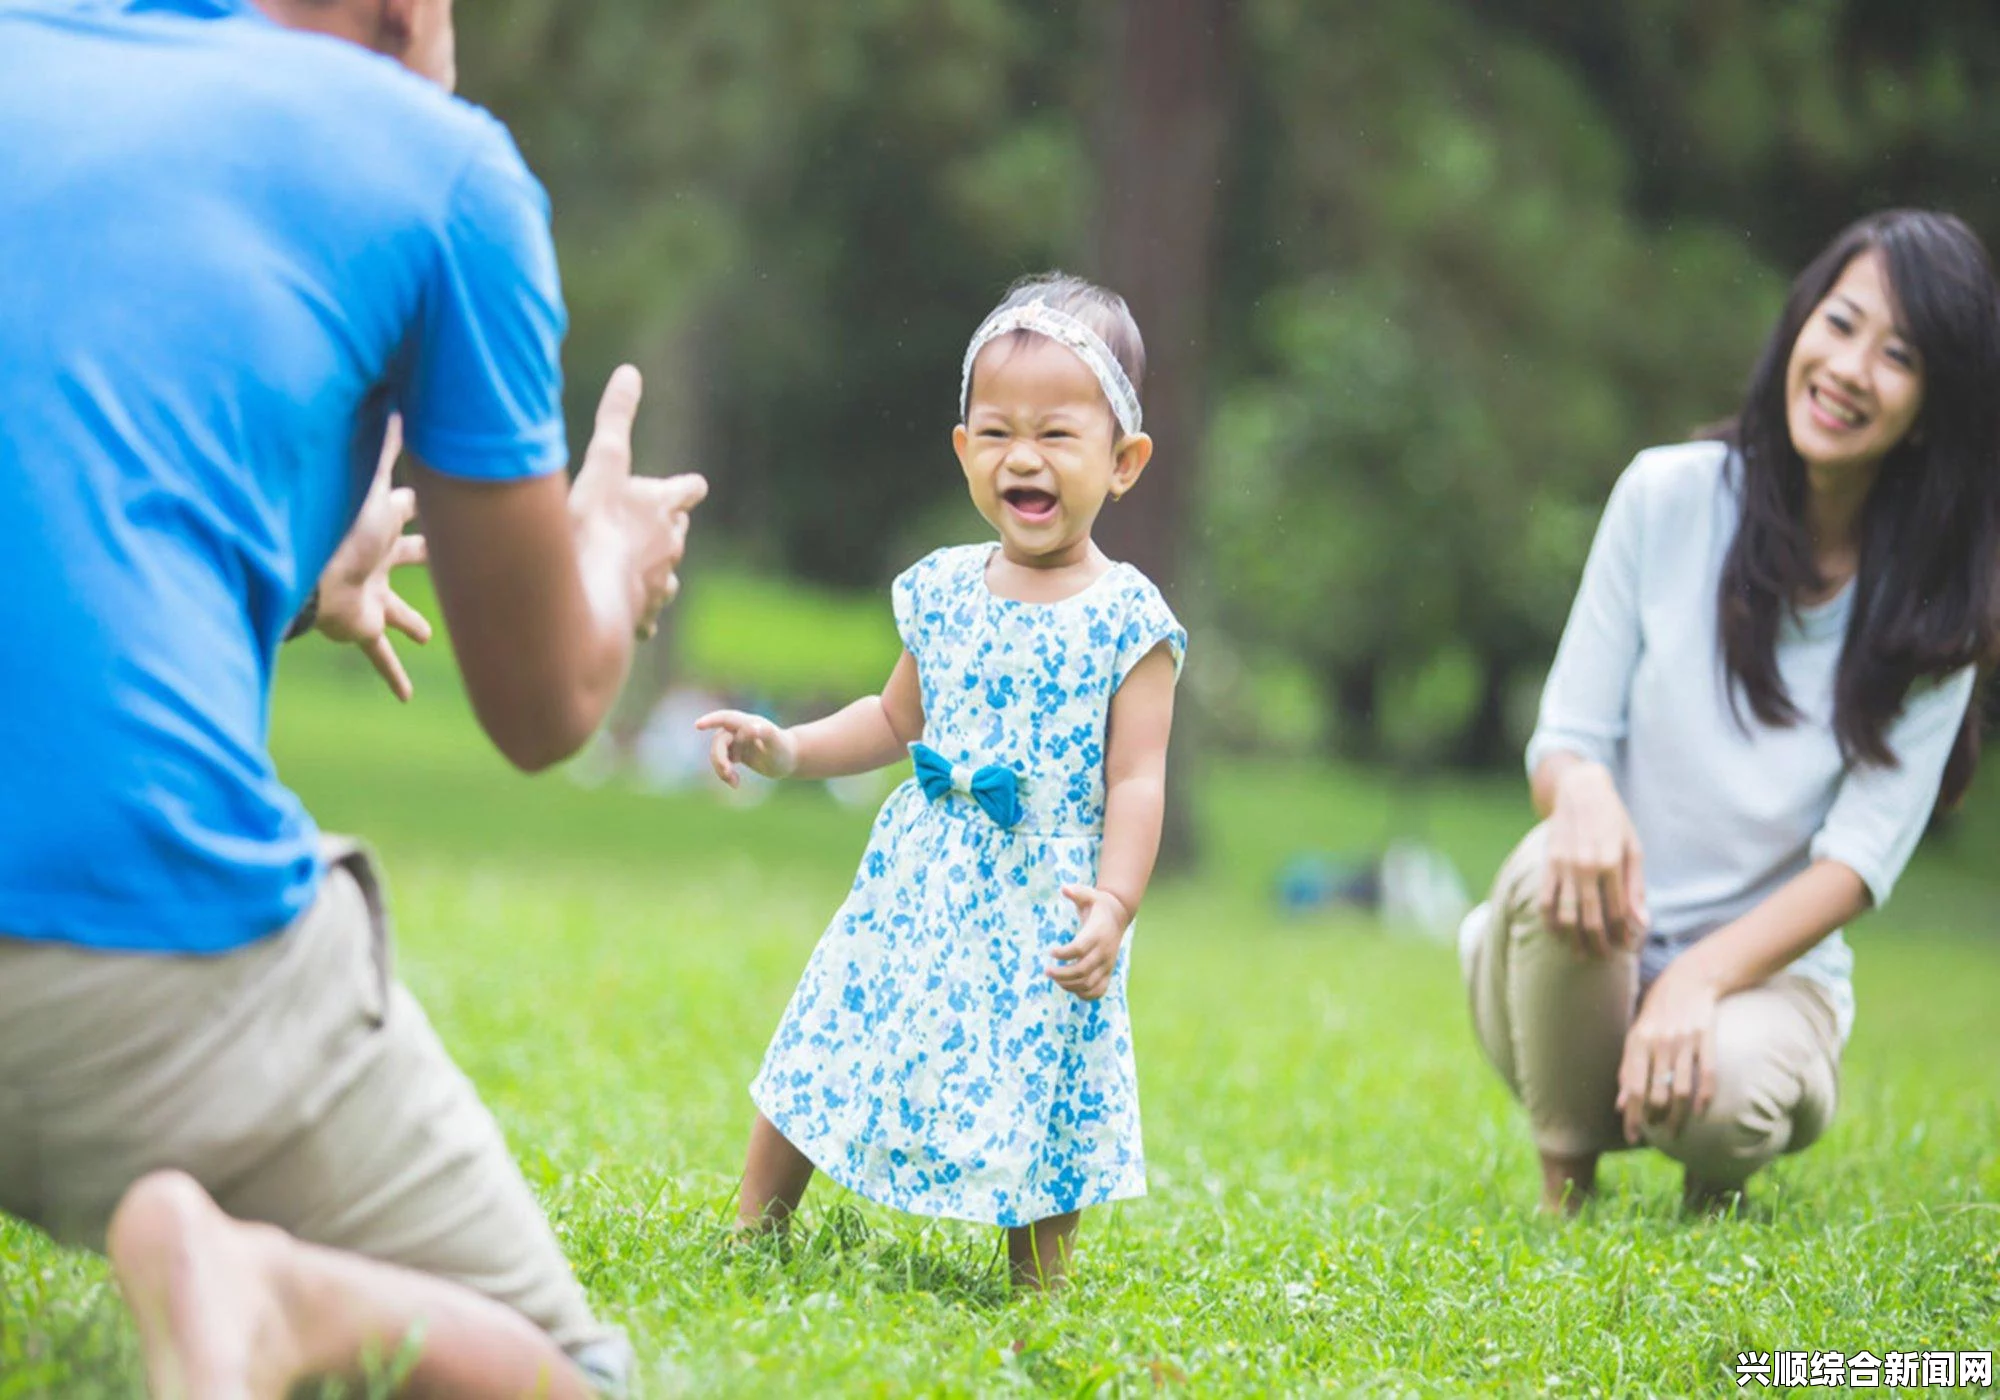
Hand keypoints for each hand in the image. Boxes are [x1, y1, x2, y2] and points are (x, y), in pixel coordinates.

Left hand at [315, 416, 431, 701]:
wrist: (308, 572)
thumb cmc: (337, 521)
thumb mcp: (373, 479)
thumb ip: (388, 441)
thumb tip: (402, 395)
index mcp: (380, 522)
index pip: (408, 506)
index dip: (424, 500)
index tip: (444, 494)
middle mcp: (376, 557)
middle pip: (409, 557)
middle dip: (427, 557)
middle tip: (448, 560)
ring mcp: (370, 593)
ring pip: (398, 611)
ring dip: (411, 623)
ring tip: (425, 636)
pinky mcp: (362, 625)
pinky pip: (379, 656)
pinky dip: (391, 675)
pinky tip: (405, 698)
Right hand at [567, 365, 707, 639]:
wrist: (589, 597)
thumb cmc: (594, 528)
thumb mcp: (602, 464)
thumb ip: (616, 418)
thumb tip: (631, 371)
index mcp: (664, 510)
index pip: (688, 490)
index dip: (685, 488)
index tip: (691, 487)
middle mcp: (670, 548)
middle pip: (678, 534)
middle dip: (666, 530)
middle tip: (645, 528)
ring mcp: (659, 586)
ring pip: (665, 577)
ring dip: (653, 572)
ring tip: (633, 572)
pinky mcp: (642, 617)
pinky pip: (644, 615)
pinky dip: (635, 611)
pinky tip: (621, 614)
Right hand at [694, 710, 798, 785]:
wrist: (791, 759)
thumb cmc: (784, 749)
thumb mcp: (776, 743)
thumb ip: (765, 733)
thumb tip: (750, 728)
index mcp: (748, 723)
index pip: (726, 718)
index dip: (711, 720)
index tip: (697, 725)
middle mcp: (740, 731)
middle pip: (719, 741)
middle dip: (719, 757)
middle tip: (727, 773)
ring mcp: (737, 742)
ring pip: (719, 753)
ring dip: (721, 768)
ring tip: (734, 783)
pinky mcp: (737, 753)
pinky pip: (724, 762)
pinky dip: (726, 774)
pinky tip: (736, 784)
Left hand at [1049, 886, 1130, 1000]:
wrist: (1118, 916)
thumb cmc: (1098, 904)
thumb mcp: (1089, 894)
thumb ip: (1077, 892)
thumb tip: (1064, 888)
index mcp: (1097, 934)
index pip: (1080, 949)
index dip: (1064, 953)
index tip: (1051, 952)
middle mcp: (1104, 951)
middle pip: (1082, 970)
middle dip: (1062, 974)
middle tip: (1046, 971)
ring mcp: (1107, 964)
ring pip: (1089, 983)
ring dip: (1069, 985)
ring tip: (1055, 978)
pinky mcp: (1108, 972)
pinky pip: (1099, 991)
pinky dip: (1085, 995)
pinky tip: (1070, 988)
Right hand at [1539, 761, 1647, 956]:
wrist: (1580, 791)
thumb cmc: (1613, 821)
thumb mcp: (1633, 849)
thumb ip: (1636, 887)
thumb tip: (1641, 922)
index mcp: (1611, 864)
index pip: (1618, 912)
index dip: (1623, 935)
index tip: (1626, 949)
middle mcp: (1585, 868)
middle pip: (1591, 919)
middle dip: (1599, 944)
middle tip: (1604, 959)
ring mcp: (1563, 867)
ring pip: (1566, 915)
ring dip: (1573, 939)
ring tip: (1581, 953)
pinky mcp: (1548, 864)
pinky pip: (1545, 900)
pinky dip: (1550, 921)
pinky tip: (1556, 934)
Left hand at [1616, 964, 1719, 1142]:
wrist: (1688, 981)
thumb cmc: (1657, 1015)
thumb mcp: (1636, 1038)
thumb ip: (1628, 1070)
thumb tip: (1620, 1106)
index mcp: (1637, 1042)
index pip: (1633, 1088)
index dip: (1633, 1116)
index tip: (1633, 1137)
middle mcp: (1659, 1042)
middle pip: (1657, 1093)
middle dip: (1656, 1119)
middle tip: (1658, 1134)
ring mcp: (1684, 1040)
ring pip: (1682, 1089)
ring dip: (1679, 1115)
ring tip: (1676, 1130)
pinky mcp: (1706, 1037)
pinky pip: (1708, 1073)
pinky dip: (1705, 1096)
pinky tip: (1701, 1112)